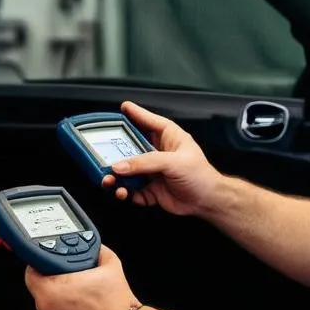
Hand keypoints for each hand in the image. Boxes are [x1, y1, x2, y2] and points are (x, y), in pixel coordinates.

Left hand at [25, 246, 137, 309]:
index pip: (31, 273)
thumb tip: (93, 246)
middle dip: (52, 283)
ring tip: (80, 298)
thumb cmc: (117, 302)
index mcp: (53, 290)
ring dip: (58, 301)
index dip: (40, 266)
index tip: (49, 265)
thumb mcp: (110, 263)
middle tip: (70, 281)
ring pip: (47, 308)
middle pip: (40, 290)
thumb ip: (96, 249)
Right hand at [104, 101, 224, 216]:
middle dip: (116, 154)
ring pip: (127, 171)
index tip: (123, 107)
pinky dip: (125, 193)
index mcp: (168, 137)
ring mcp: (153, 172)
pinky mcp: (150, 189)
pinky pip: (132, 190)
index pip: (149, 121)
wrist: (207, 201)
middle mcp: (158, 153)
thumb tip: (121, 165)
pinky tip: (125, 193)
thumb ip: (145, 163)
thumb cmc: (200, 175)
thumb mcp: (173, 162)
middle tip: (103, 157)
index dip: (136, 113)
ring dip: (117, 177)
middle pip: (131, 148)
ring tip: (110, 181)